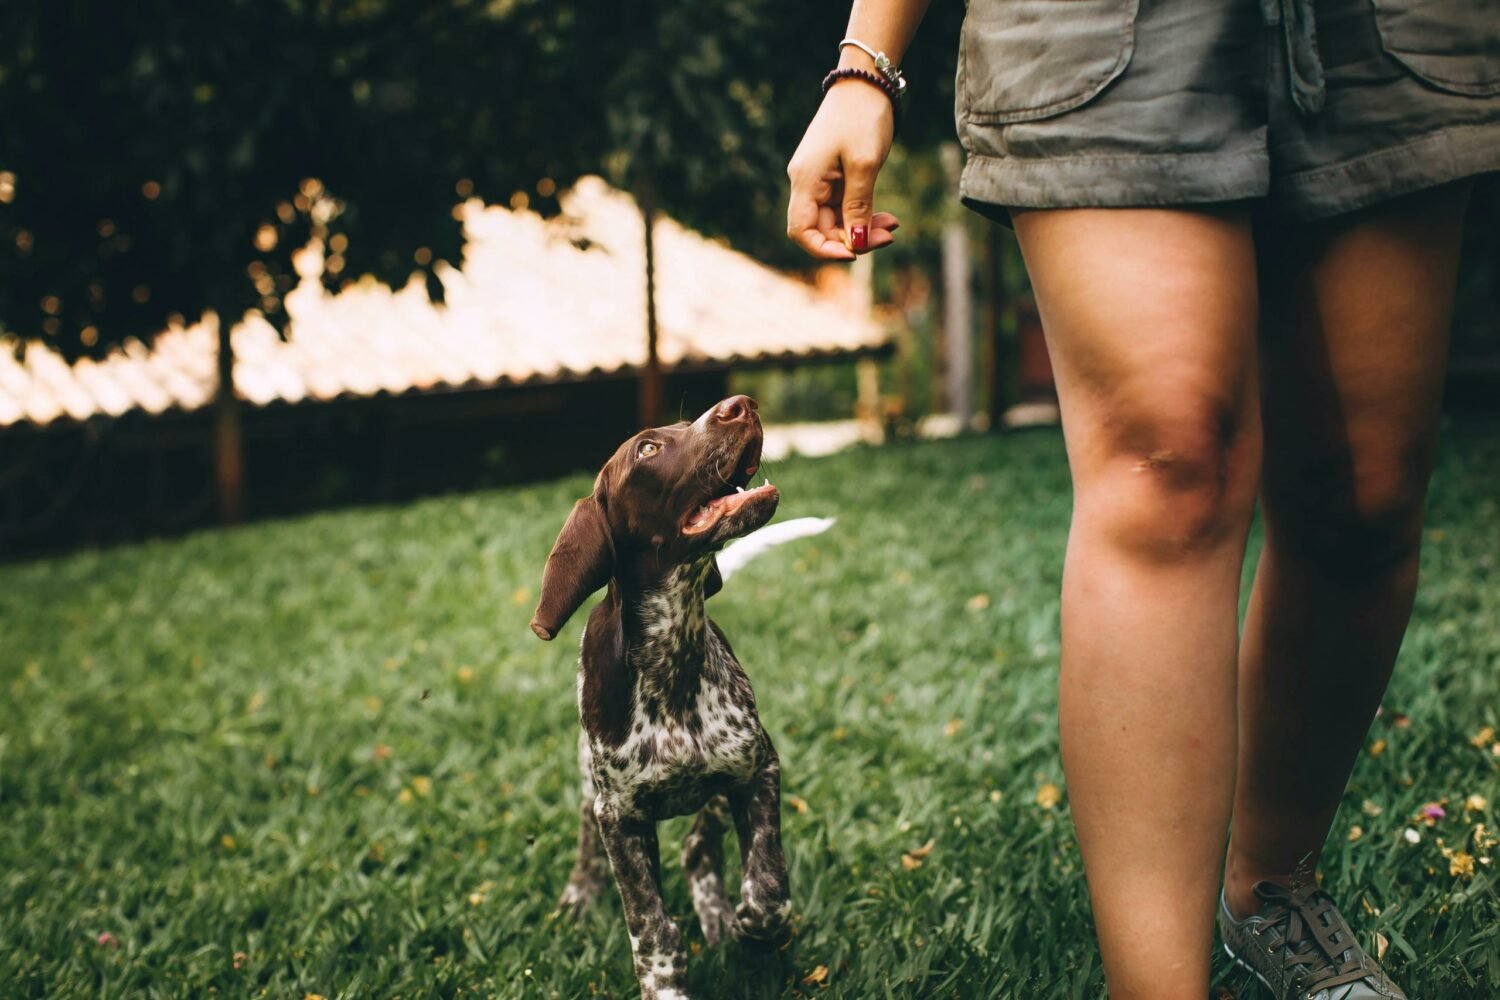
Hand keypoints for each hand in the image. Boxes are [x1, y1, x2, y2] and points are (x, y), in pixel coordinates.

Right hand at [786, 80, 900, 259]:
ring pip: (837, 220)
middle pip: (822, 229)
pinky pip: (845, 206)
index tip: (854, 253)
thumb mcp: (865, 164)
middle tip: (889, 237)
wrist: (865, 82)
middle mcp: (807, 183)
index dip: (824, 249)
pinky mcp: (834, 176)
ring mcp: (820, 180)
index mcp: (806, 180)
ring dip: (863, 228)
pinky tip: (887, 218)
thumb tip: (856, 243)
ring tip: (893, 226)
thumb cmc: (862, 117)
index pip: (801, 231)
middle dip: (854, 239)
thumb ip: (859, 206)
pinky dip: (864, 215)